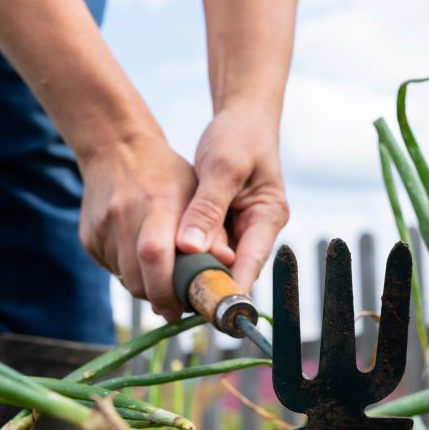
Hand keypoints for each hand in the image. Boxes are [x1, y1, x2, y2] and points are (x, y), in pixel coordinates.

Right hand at [79, 131, 232, 318]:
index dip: (169, 289)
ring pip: (125, 280)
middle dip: (159, 299)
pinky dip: (130, 273)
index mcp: (156, 202)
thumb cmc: (166, 174)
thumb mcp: (196, 190)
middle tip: (176, 306)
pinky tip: (140, 258)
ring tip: (162, 278)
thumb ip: (213, 229)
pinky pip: (112, 270)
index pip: (155, 255)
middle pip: (137, 279)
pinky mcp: (87, 238)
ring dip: (146, 288)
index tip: (185, 308)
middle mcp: (123, 215)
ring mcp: (101, 228)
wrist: (115, 149)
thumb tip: (228, 267)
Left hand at [178, 103, 289, 291]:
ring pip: (214, 262)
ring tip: (160, 288)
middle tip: (169, 303)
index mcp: (267, 217)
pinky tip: (161, 261)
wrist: (243, 117)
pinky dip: (186, 254)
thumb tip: (191, 248)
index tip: (206, 312)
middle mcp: (256, 230)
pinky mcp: (223, 225)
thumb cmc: (238, 136)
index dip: (229, 291)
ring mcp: (240, 229)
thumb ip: (207, 207)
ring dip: (191, 272)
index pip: (250, 265)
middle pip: (230, 269)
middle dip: (203, 285)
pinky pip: (204, 248)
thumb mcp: (223, 166)